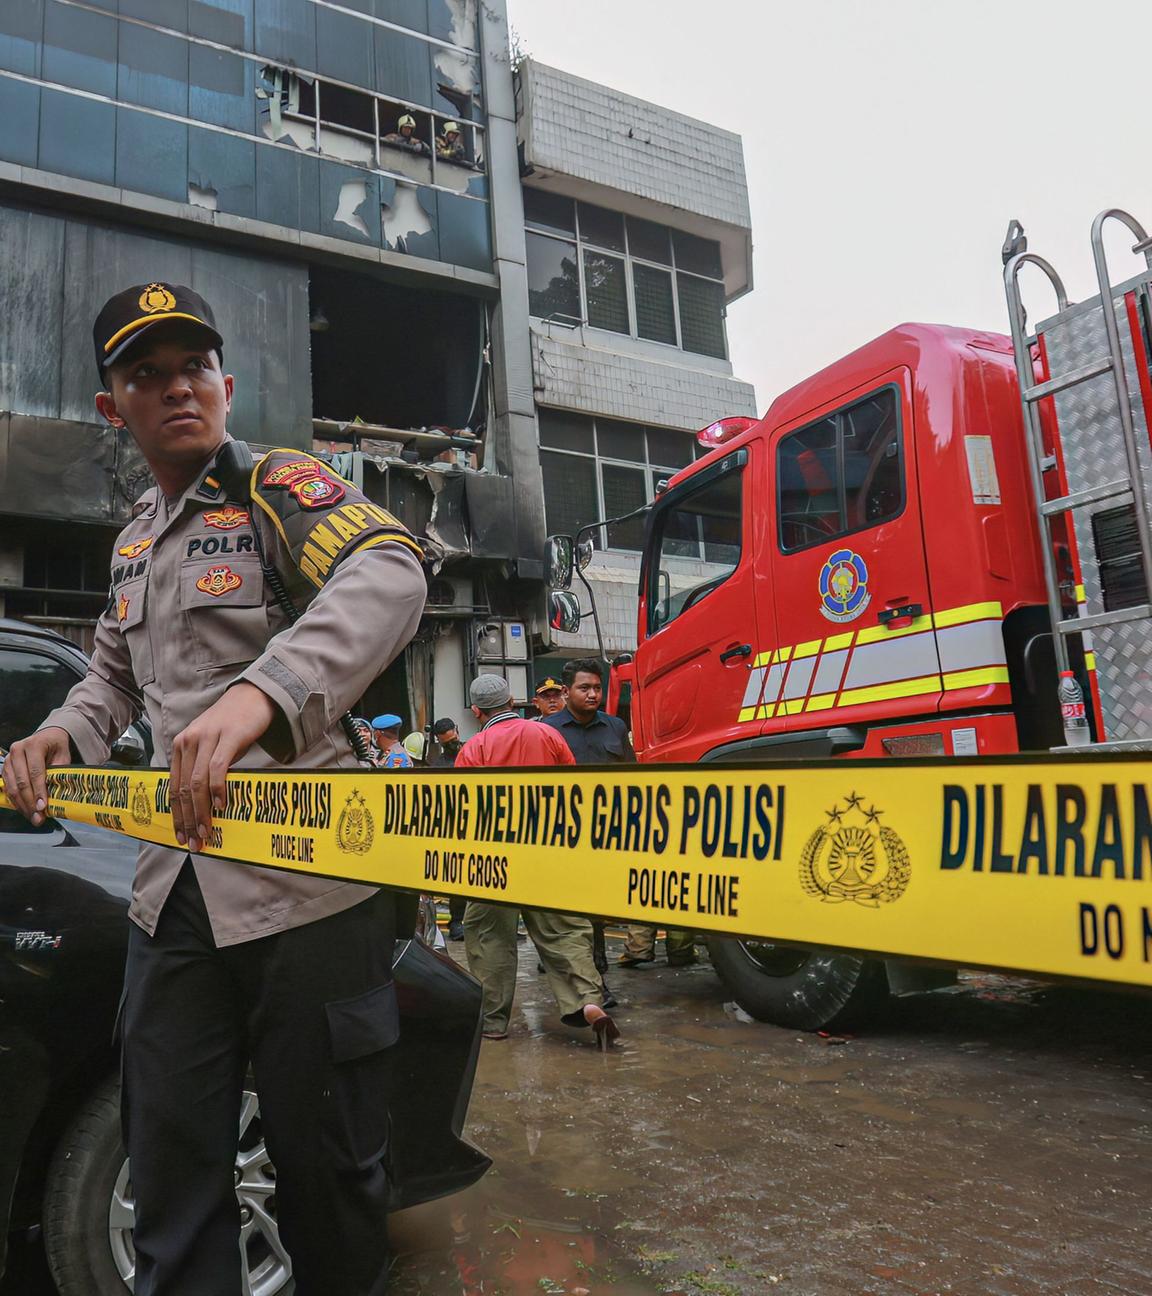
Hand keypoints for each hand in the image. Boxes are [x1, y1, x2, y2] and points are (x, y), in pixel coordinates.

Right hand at [2, 728, 72, 825]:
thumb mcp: (63, 756)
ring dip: (23, 805)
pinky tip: (26, 810)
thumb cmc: (56, 746)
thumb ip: (58, 773)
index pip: (35, 772)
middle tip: (39, 817)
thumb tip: (54, 797)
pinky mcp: (5, 769)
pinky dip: (17, 801)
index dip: (39, 791)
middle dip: (30, 803)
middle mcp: (17, 751)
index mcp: (33, 745)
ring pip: (13, 787)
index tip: (43, 807)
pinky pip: (8, 788)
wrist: (46, 737)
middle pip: (22, 782)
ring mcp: (9, 760)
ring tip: (34, 817)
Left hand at [170, 683, 276, 851]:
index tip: (181, 837)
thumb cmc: (233, 725)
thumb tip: (201, 802)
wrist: (253, 696)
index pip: (173, 787)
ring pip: (197, 783)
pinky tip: (222, 805)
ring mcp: (207, 738)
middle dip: (187, 820)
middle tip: (194, 842)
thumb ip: (201, 767)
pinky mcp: (228, 736)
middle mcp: (188, 741)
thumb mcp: (210, 745)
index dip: (176, 815)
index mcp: (180, 746)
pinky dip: (218, 789)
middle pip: (183, 789)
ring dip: (201, 811)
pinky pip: (218, 768)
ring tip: (207, 830)